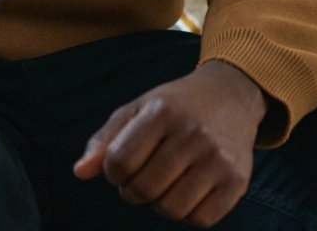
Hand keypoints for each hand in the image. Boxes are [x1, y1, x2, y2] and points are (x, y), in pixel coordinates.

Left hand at [73, 60, 267, 226]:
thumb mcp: (136, 109)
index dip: (111, 172)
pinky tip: (185, 191)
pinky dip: (187, 214)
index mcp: (160, 112)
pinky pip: (201, 220)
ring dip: (158, 204)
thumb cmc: (173, 106)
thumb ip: (104, 140)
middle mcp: (191, 134)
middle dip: (132, 191)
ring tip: (161, 185)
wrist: (229, 97)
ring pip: (172, 209)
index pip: (120, 161)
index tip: (118, 167)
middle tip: (138, 179)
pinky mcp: (237, 181)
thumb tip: (79, 173)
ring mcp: (217, 159)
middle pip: (145, 189)